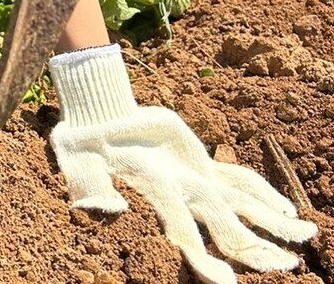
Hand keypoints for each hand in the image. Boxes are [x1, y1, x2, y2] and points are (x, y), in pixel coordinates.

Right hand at [48, 44, 316, 283]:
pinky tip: (286, 209)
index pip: (185, 236)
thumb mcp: (79, 164)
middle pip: (227, 231)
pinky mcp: (200, 164)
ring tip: (306, 237)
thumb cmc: (83, 144)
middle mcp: (182, 194)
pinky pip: (240, 180)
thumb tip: (108, 209)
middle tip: (288, 266)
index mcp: (157, 194)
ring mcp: (195, 180)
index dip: (205, 262)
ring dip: (273, 226)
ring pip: (243, 208)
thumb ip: (90, 186)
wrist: (97, 120)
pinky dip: (264, 194)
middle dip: (258, 252)